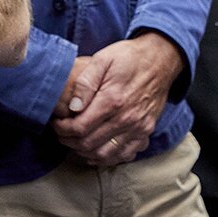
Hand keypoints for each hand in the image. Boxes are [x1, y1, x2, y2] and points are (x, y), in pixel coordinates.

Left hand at [53, 33, 183, 166]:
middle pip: (89, 144)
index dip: (62, 129)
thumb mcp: (103, 59)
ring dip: (85, 152)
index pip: (80, 127)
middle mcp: (127, 118)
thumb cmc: (129, 58)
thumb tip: (73, 107)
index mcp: (113, 100)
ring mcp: (138, 128)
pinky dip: (107, 158)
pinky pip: (124, 155)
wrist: (160, 60)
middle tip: (61, 133)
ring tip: (75, 142)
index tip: (56, 124)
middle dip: (69, 141)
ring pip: (105, 154)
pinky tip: (96, 151)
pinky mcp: (146, 132)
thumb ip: (85, 83)